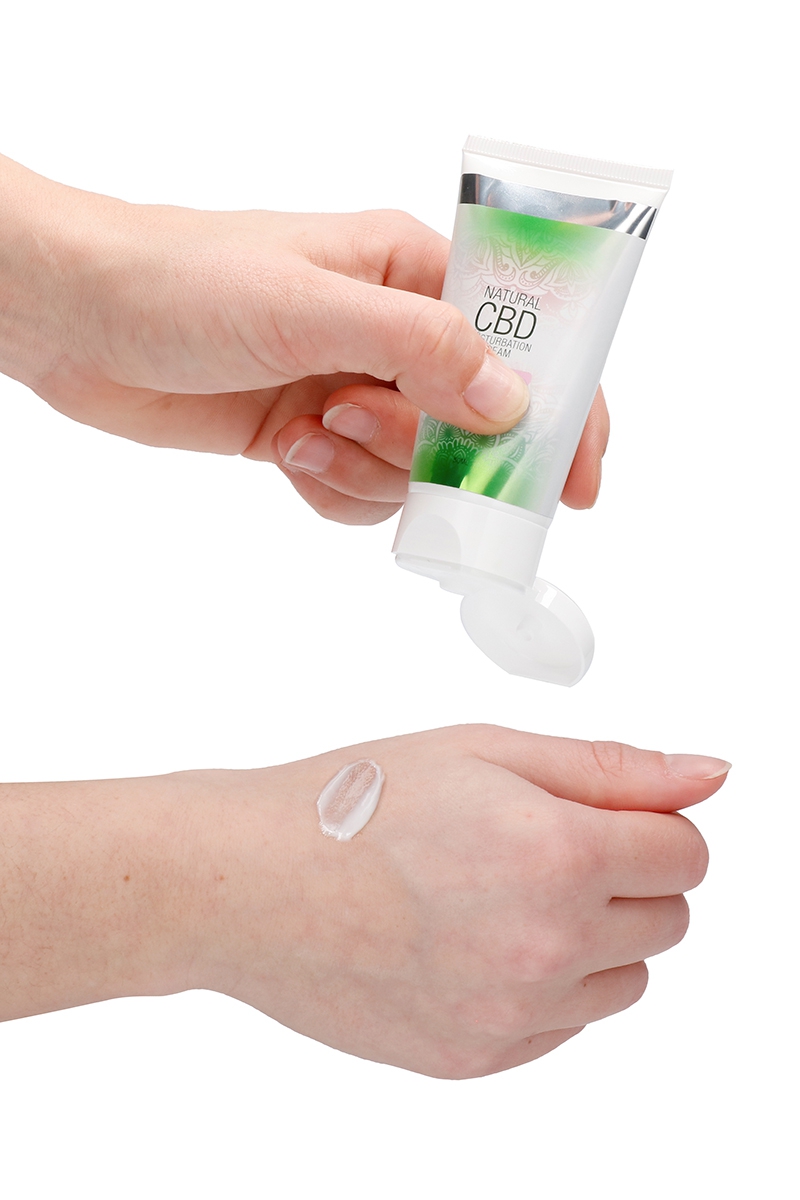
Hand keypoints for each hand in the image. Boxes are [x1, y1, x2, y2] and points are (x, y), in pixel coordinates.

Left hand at [1, 155, 607, 523]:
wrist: (80, 320)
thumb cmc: (185, 281)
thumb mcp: (313, 306)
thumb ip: (423, 350)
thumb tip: (513, 401)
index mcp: (410, 275)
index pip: (523, 342)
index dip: (561, 410)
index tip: (577, 480)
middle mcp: (390, 334)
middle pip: (472, 425)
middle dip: (427, 450)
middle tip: (360, 425)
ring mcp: (351, 389)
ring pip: (414, 471)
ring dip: (368, 471)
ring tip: (307, 432)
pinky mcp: (310, 435)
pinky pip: (359, 492)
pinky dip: (333, 491)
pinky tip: (289, 457)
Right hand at [192, 726, 726, 1077]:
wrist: (249, 882)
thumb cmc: (351, 804)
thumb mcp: (485, 749)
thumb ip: (611, 768)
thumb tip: (707, 775)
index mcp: (557, 853)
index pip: (687, 853)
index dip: (653, 822)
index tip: (610, 814)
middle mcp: (546, 945)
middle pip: (669, 919)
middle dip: (628, 875)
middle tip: (545, 845)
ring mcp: (512, 1014)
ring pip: (626, 981)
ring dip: (594, 936)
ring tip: (505, 893)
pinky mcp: (475, 1060)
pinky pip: (563, 1028)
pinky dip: (544, 985)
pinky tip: (475, 940)